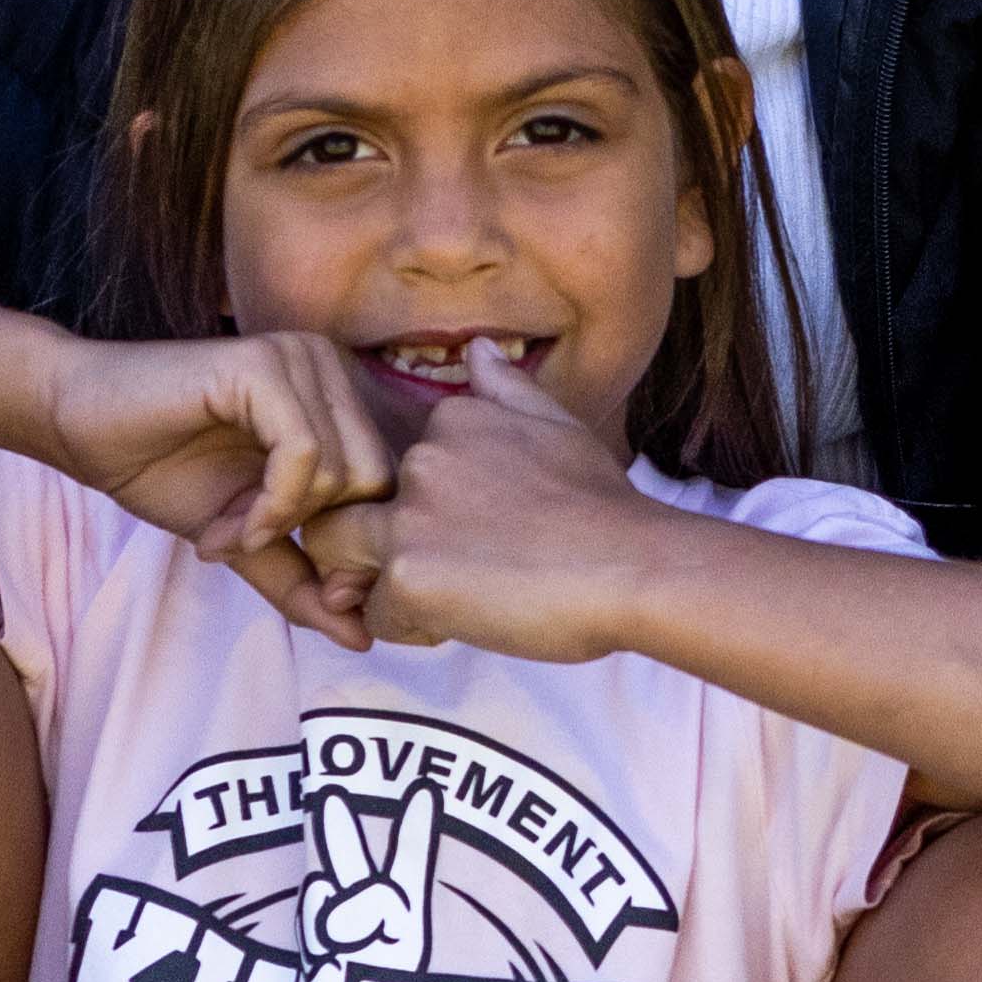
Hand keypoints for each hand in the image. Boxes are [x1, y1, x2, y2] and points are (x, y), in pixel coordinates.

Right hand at [42, 328, 398, 644]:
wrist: (78, 425)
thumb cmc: (163, 469)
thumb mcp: (250, 540)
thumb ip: (307, 584)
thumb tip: (365, 639)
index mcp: (337, 396)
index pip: (390, 487)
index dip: (341, 546)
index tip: (278, 564)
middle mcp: (328, 366)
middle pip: (377, 484)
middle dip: (311, 538)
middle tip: (244, 547)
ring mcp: (297, 359)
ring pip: (343, 474)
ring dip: (277, 529)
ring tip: (223, 535)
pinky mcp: (262, 365)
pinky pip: (303, 456)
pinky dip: (267, 510)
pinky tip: (220, 528)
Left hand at [309, 344, 678, 664]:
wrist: (634, 566)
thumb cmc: (605, 506)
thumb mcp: (558, 426)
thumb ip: (506, 390)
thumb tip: (479, 350)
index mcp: (451, 421)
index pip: (399, 472)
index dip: (428, 513)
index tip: (481, 537)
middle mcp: (420, 460)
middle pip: (356, 511)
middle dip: (380, 548)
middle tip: (454, 576)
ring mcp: (410, 517)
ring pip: (347, 560)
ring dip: (387, 587)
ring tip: (458, 599)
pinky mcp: (409, 576)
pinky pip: (376, 614)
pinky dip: (413, 630)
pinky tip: (470, 622)